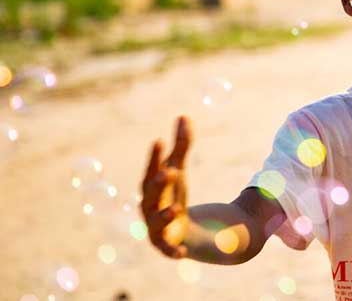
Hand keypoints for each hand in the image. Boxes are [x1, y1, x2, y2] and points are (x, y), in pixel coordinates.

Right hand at [140, 116, 191, 257]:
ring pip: (157, 224)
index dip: (154, 158)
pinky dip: (174, 252)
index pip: (150, 172)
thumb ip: (182, 146)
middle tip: (171, 171)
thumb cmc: (173, 197)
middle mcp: (148, 210)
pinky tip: (183, 254)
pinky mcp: (168, 248)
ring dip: (165, 216)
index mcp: (150, 191)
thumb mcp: (180, 171)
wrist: (182, 233)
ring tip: (176, 208)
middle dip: (159, 184)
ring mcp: (156, 230)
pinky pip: (169, 251)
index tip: (160, 141)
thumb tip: (184, 115)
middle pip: (151, 196)